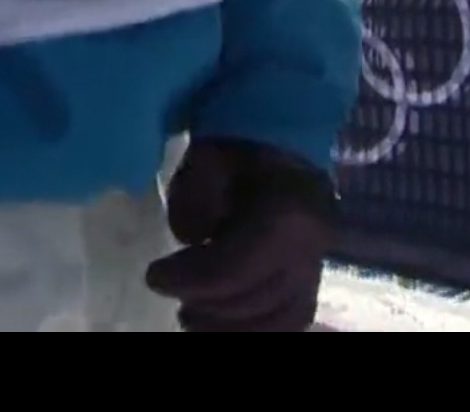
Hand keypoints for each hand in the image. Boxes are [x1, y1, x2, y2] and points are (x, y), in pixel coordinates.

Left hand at [145, 138, 337, 330]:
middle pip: (252, 299)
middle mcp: (310, 250)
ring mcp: (317, 265)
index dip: (188, 280)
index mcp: (287, 217)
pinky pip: (293, 317)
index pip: (233, 269)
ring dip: (231, 326)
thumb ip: (191, 205)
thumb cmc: (240, 148)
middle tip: (170, 291)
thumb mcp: (205, 161)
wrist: (282, 141)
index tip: (153, 276)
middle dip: (205, 303)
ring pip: (280, 319)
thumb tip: (191, 243)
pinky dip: (258, 327)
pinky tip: (223, 322)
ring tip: (191, 316)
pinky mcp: (314, 275)